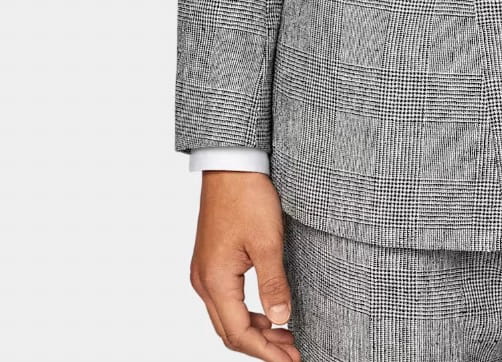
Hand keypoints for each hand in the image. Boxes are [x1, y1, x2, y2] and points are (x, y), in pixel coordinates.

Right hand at [189, 171, 300, 359]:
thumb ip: (274, 284)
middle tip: (293, 355)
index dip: (266, 353)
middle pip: (230, 332)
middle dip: (262, 348)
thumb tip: (282, 320)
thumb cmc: (247, 196)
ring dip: (256, 332)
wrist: (231, 164)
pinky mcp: (212, 262)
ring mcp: (205, 272)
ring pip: (228, 318)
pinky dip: (248, 314)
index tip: (292, 361)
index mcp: (215, 281)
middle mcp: (204, 282)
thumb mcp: (267, 242)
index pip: (239, 334)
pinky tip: (269, 314)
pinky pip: (227, 301)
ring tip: (286, 339)